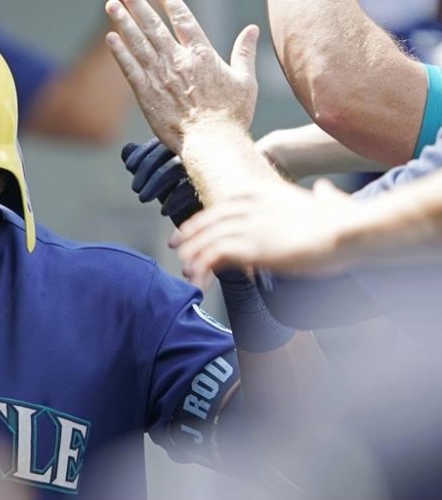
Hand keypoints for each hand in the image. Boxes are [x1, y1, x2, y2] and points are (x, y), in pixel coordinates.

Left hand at [104, 0, 258, 153]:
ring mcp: (159, 76)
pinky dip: (119, 52)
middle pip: (153, 25)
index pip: (183, 19)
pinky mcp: (146, 94)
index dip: (169, 2)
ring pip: (138, 42)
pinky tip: (111, 38)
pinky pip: (129, 68)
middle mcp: (177, 60)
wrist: (211, 141)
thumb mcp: (245, 81)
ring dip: (123, 22)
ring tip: (112, 4)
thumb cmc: (231, 115)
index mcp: (201, 54)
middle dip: (138, 5)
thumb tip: (253, 30)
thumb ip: (244, 53)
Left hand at [121, 138, 201, 225]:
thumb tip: (126, 149)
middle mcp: (199, 155)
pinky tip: (164, 210)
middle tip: (136, 188)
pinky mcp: (212, 188)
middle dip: (147, 167)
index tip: (129, 166)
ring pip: (174, 167)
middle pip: (168, 151)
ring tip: (142, 198)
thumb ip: (145, 164)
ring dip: (155, 183)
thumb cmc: (182, 202)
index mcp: (187, 149)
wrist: (208, 229)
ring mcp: (207, 170)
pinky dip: (173, 199)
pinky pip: (188, 188)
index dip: (144, 152)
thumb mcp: (160, 183)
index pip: (162, 142)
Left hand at [169, 179, 358, 286]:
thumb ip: (323, 196)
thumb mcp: (330, 202)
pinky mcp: (249, 247)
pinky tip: (198, 282)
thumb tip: (324, 190)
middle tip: (176, 249)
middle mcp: (250, 207)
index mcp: (264, 193)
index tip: (189, 230)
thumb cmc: (346, 221)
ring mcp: (248, 226)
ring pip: (205, 240)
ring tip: (188, 275)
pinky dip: (200, 270)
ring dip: (193, 258)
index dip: (202, 219)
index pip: (221, 205)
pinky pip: (211, 257)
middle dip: (188, 236)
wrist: (349, 231)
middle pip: (207, 221)